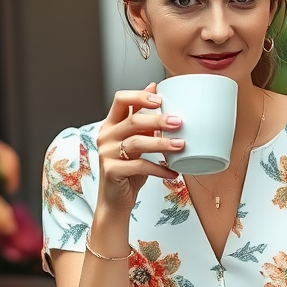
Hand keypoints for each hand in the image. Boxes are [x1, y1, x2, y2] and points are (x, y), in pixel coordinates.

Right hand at [96, 83, 183, 213]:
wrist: (116, 199)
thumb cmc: (128, 168)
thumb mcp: (137, 140)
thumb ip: (142, 116)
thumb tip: (154, 86)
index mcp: (111, 124)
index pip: (120, 99)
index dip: (140, 96)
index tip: (160, 99)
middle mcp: (106, 136)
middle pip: (132, 121)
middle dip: (158, 120)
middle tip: (179, 122)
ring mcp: (107, 153)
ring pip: (137, 142)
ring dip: (162, 144)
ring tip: (181, 146)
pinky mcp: (112, 171)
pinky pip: (140, 166)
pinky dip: (160, 169)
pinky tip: (173, 172)